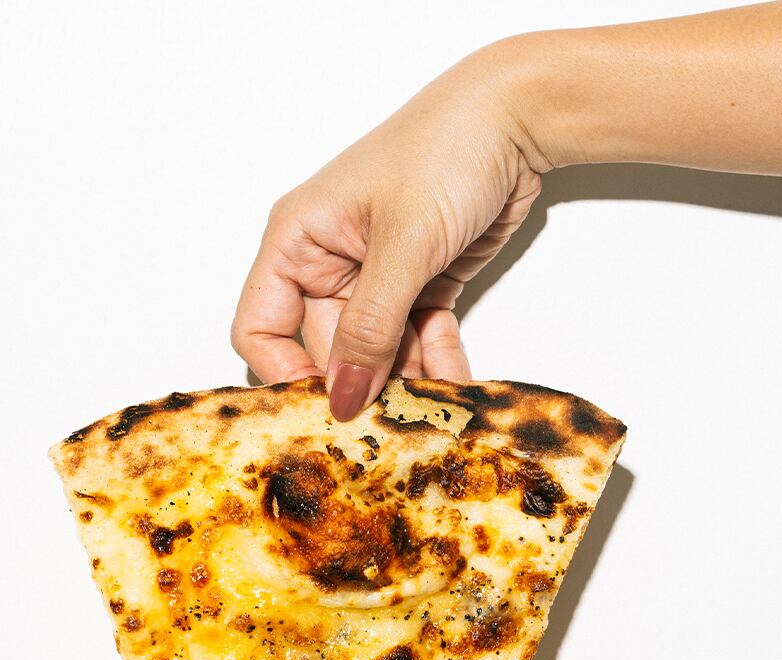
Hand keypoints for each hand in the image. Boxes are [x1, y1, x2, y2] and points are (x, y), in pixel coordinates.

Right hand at [230, 47, 543, 420]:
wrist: (519, 117)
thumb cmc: (446, 151)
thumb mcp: (403, 244)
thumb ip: (371, 328)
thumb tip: (343, 398)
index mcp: (298, 240)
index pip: (261, 329)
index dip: (287, 375)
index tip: (328, 407)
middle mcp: (328, 262)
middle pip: (327, 352)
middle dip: (362, 386)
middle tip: (395, 420)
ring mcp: (374, 278)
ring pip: (376, 355)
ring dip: (406, 381)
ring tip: (436, 405)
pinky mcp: (418, 287)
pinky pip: (416, 343)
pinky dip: (436, 362)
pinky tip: (458, 378)